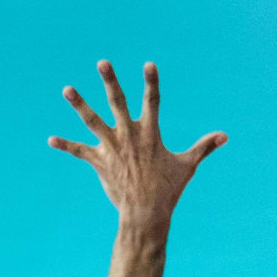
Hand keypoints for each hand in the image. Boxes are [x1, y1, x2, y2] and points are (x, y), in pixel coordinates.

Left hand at [49, 60, 225, 223]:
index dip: (151, 82)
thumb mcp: (187, 165)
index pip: (153, 101)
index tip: (148, 64)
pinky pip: (79, 151)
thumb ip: (204, 146)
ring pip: (92, 121)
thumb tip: (225, 136)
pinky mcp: (99, 163)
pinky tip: (50, 140)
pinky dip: (65, 145)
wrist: (146, 214)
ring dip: (79, 104)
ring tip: (67, 89)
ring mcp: (112, 148)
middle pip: (118, 102)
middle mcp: (129, 136)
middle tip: (102, 62)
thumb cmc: (168, 190)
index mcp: (150, 133)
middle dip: (110, 81)